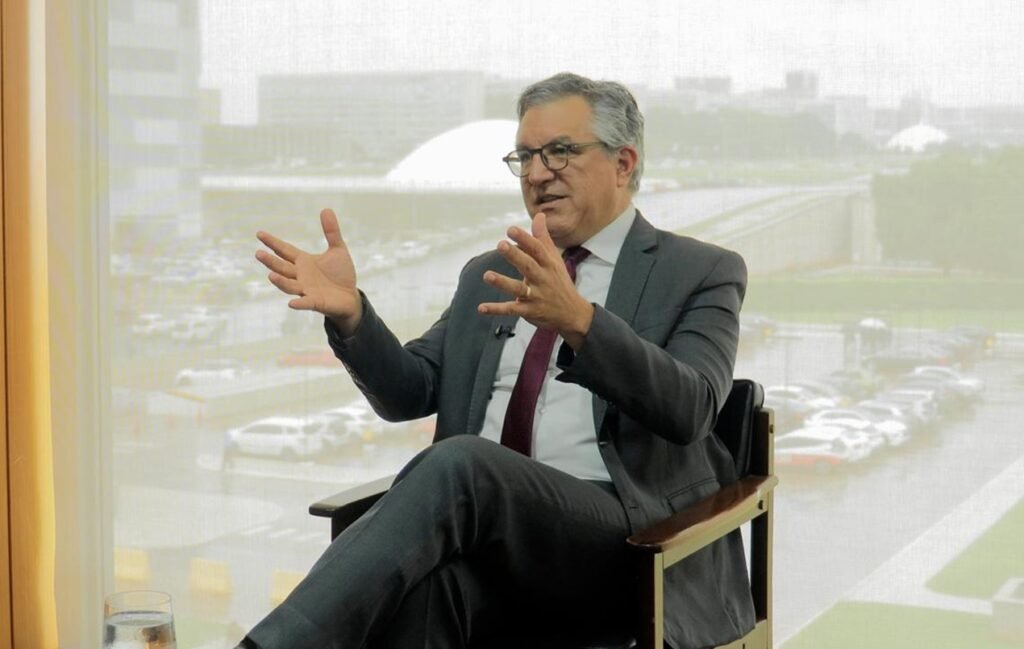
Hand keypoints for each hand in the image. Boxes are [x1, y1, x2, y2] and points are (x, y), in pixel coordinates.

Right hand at [255, 208, 362, 334]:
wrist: (350, 297)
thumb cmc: (341, 274)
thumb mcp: (338, 249)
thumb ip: (331, 232)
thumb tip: (326, 209)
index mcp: (303, 262)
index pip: (284, 250)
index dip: (272, 242)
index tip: (259, 233)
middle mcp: (300, 276)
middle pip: (282, 267)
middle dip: (270, 261)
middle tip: (258, 253)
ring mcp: (306, 290)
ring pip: (289, 285)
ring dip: (280, 281)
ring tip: (271, 275)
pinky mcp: (316, 302)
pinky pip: (306, 303)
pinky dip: (299, 304)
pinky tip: (291, 304)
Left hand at [477, 213, 593, 349]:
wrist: (572, 313)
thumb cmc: (559, 281)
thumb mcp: (554, 259)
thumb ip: (543, 238)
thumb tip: (539, 215)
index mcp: (548, 264)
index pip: (537, 249)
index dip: (524, 239)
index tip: (511, 229)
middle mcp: (542, 278)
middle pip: (528, 266)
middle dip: (515, 256)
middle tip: (500, 244)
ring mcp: (536, 296)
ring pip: (518, 288)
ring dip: (503, 282)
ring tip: (487, 275)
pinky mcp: (529, 311)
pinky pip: (512, 310)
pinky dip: (497, 309)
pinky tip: (481, 307)